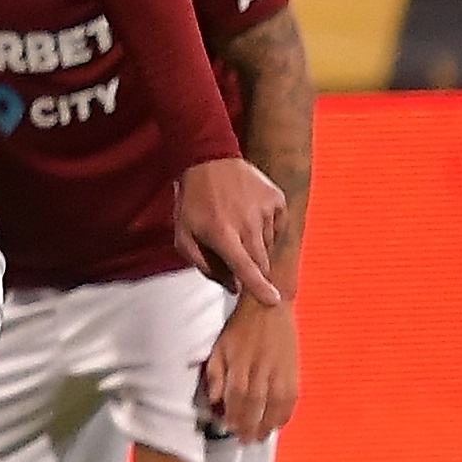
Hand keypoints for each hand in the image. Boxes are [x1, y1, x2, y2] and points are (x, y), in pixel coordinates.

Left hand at [172, 155, 288, 306]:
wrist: (208, 161)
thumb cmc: (193, 202)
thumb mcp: (184, 235)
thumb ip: (204, 265)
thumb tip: (232, 287)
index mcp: (222, 234)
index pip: (245, 268)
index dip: (259, 287)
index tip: (273, 301)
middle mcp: (247, 223)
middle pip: (261, 261)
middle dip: (253, 266)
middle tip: (236, 249)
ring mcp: (265, 210)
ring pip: (268, 243)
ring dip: (255, 243)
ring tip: (236, 223)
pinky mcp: (277, 199)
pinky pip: (278, 225)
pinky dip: (266, 226)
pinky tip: (249, 213)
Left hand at [200, 291, 298, 442]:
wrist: (269, 307)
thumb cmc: (239, 329)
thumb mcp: (219, 347)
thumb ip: (216, 374)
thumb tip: (215, 400)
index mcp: (240, 363)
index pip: (236, 396)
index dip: (233, 415)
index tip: (229, 429)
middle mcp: (260, 368)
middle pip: (256, 403)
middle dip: (250, 425)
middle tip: (245, 441)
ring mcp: (279, 369)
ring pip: (275, 403)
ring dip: (268, 424)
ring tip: (260, 437)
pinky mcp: (293, 369)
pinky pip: (292, 396)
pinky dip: (286, 412)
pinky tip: (279, 424)